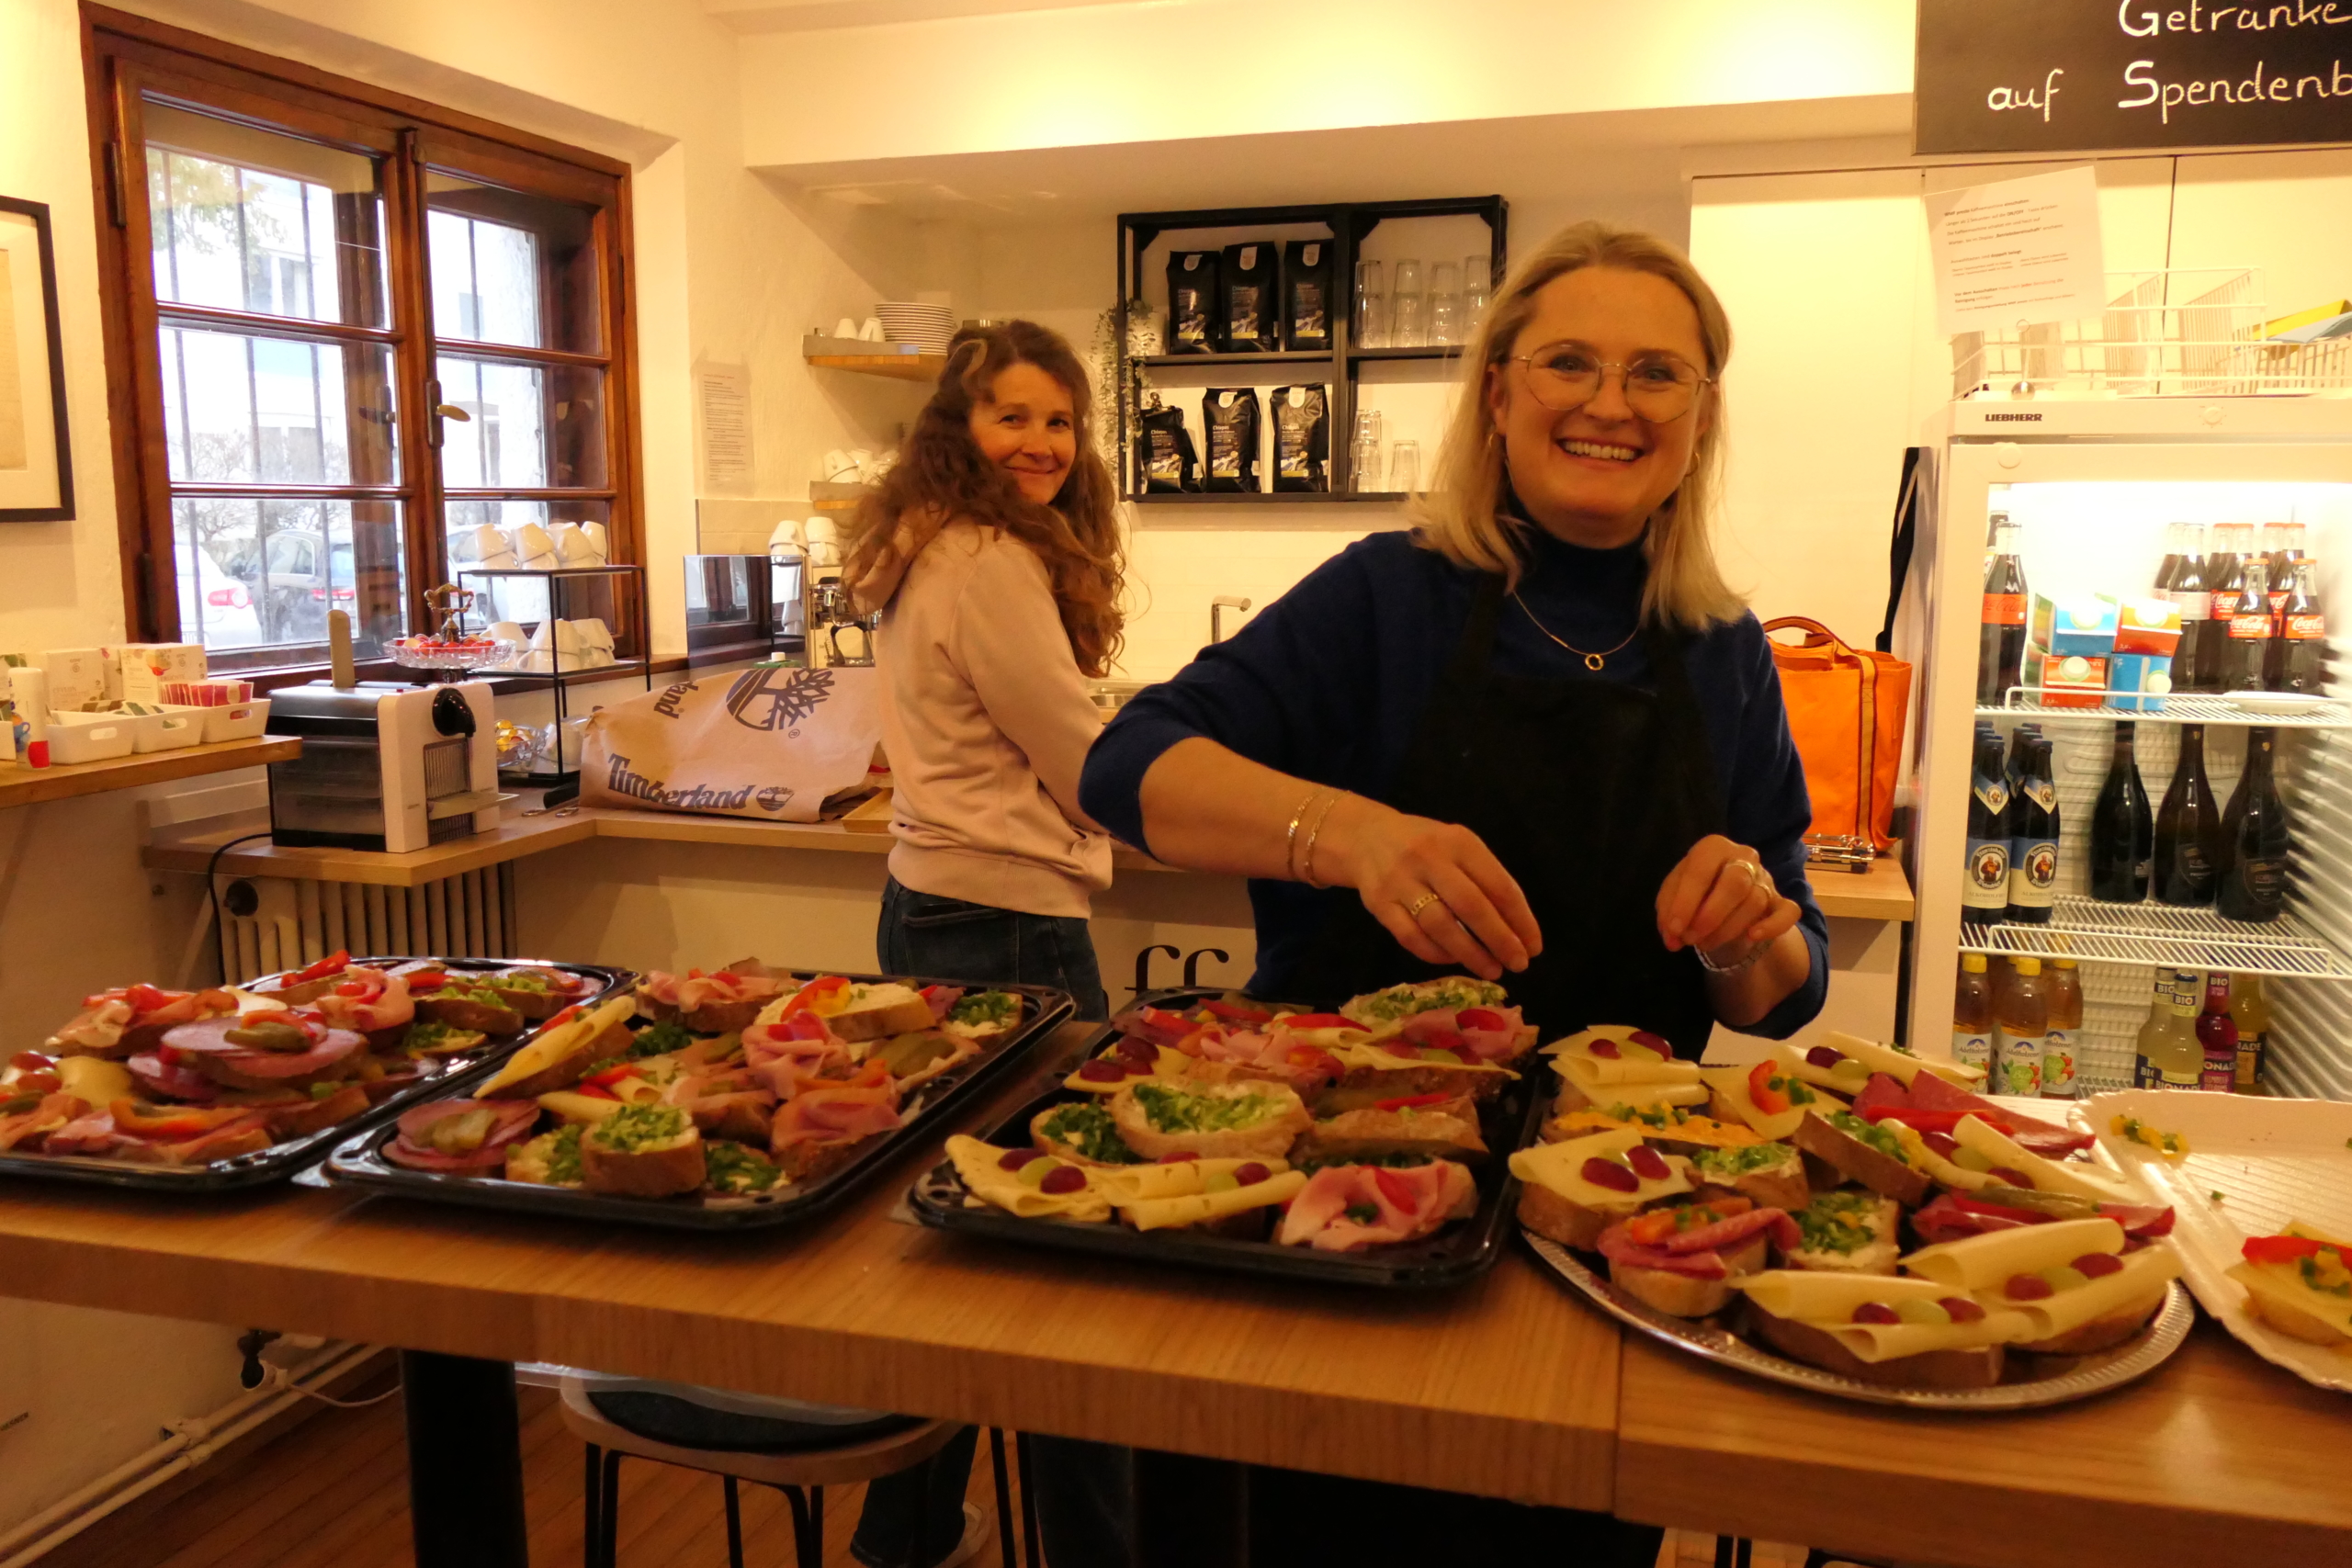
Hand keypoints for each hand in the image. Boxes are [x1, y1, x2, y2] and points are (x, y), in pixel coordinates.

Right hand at [1318, 797, 1541, 980]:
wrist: (1366, 838)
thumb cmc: (1426, 846)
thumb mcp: (1458, 846)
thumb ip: (1485, 878)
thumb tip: (1517, 928)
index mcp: (1459, 842)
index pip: (1498, 885)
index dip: (1520, 920)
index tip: (1534, 947)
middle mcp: (1429, 858)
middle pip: (1471, 906)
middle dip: (1500, 940)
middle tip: (1518, 964)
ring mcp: (1401, 882)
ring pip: (1440, 926)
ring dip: (1470, 953)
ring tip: (1491, 970)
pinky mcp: (1379, 904)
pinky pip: (1411, 937)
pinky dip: (1436, 954)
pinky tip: (1454, 960)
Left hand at [1656, 834, 1800, 967]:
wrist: (1723, 904)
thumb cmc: (1695, 894)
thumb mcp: (1672, 898)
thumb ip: (1669, 915)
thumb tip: (1673, 939)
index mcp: (1713, 848)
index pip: (1701, 869)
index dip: (1685, 901)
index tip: (1674, 928)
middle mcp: (1744, 857)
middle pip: (1735, 882)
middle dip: (1710, 915)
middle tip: (1690, 938)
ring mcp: (1765, 878)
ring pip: (1754, 901)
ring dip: (1727, 929)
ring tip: (1704, 943)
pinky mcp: (1780, 901)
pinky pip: (1788, 911)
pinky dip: (1773, 926)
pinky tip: (1752, 936)